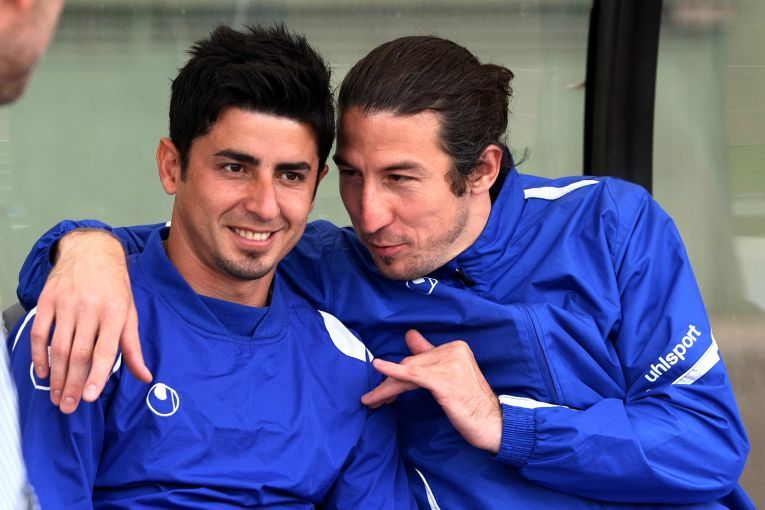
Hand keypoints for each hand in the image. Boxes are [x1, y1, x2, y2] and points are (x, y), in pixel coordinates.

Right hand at [30, 229, 151, 413]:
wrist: (92, 251)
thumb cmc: (115, 286)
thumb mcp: (130, 312)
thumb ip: (133, 347)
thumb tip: (145, 376)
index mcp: (115, 313)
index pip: (105, 350)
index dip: (98, 375)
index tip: (90, 396)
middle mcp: (91, 309)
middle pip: (80, 353)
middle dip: (74, 383)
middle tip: (69, 406)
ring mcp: (68, 304)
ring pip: (59, 347)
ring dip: (57, 376)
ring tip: (57, 396)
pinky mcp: (49, 300)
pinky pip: (41, 333)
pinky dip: (40, 355)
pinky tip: (43, 371)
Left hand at [361, 330, 501, 453]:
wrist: (494, 424)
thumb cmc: (472, 403)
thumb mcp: (451, 375)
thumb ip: (431, 356)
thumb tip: (409, 335)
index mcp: (456, 347)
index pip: (419, 357)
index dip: (399, 371)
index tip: (384, 385)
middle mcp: (453, 350)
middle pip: (411, 364)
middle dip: (390, 383)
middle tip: (374, 398)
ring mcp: (449, 364)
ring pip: (408, 372)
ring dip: (387, 388)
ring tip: (372, 400)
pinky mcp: (444, 380)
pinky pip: (412, 375)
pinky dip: (393, 372)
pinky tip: (378, 367)